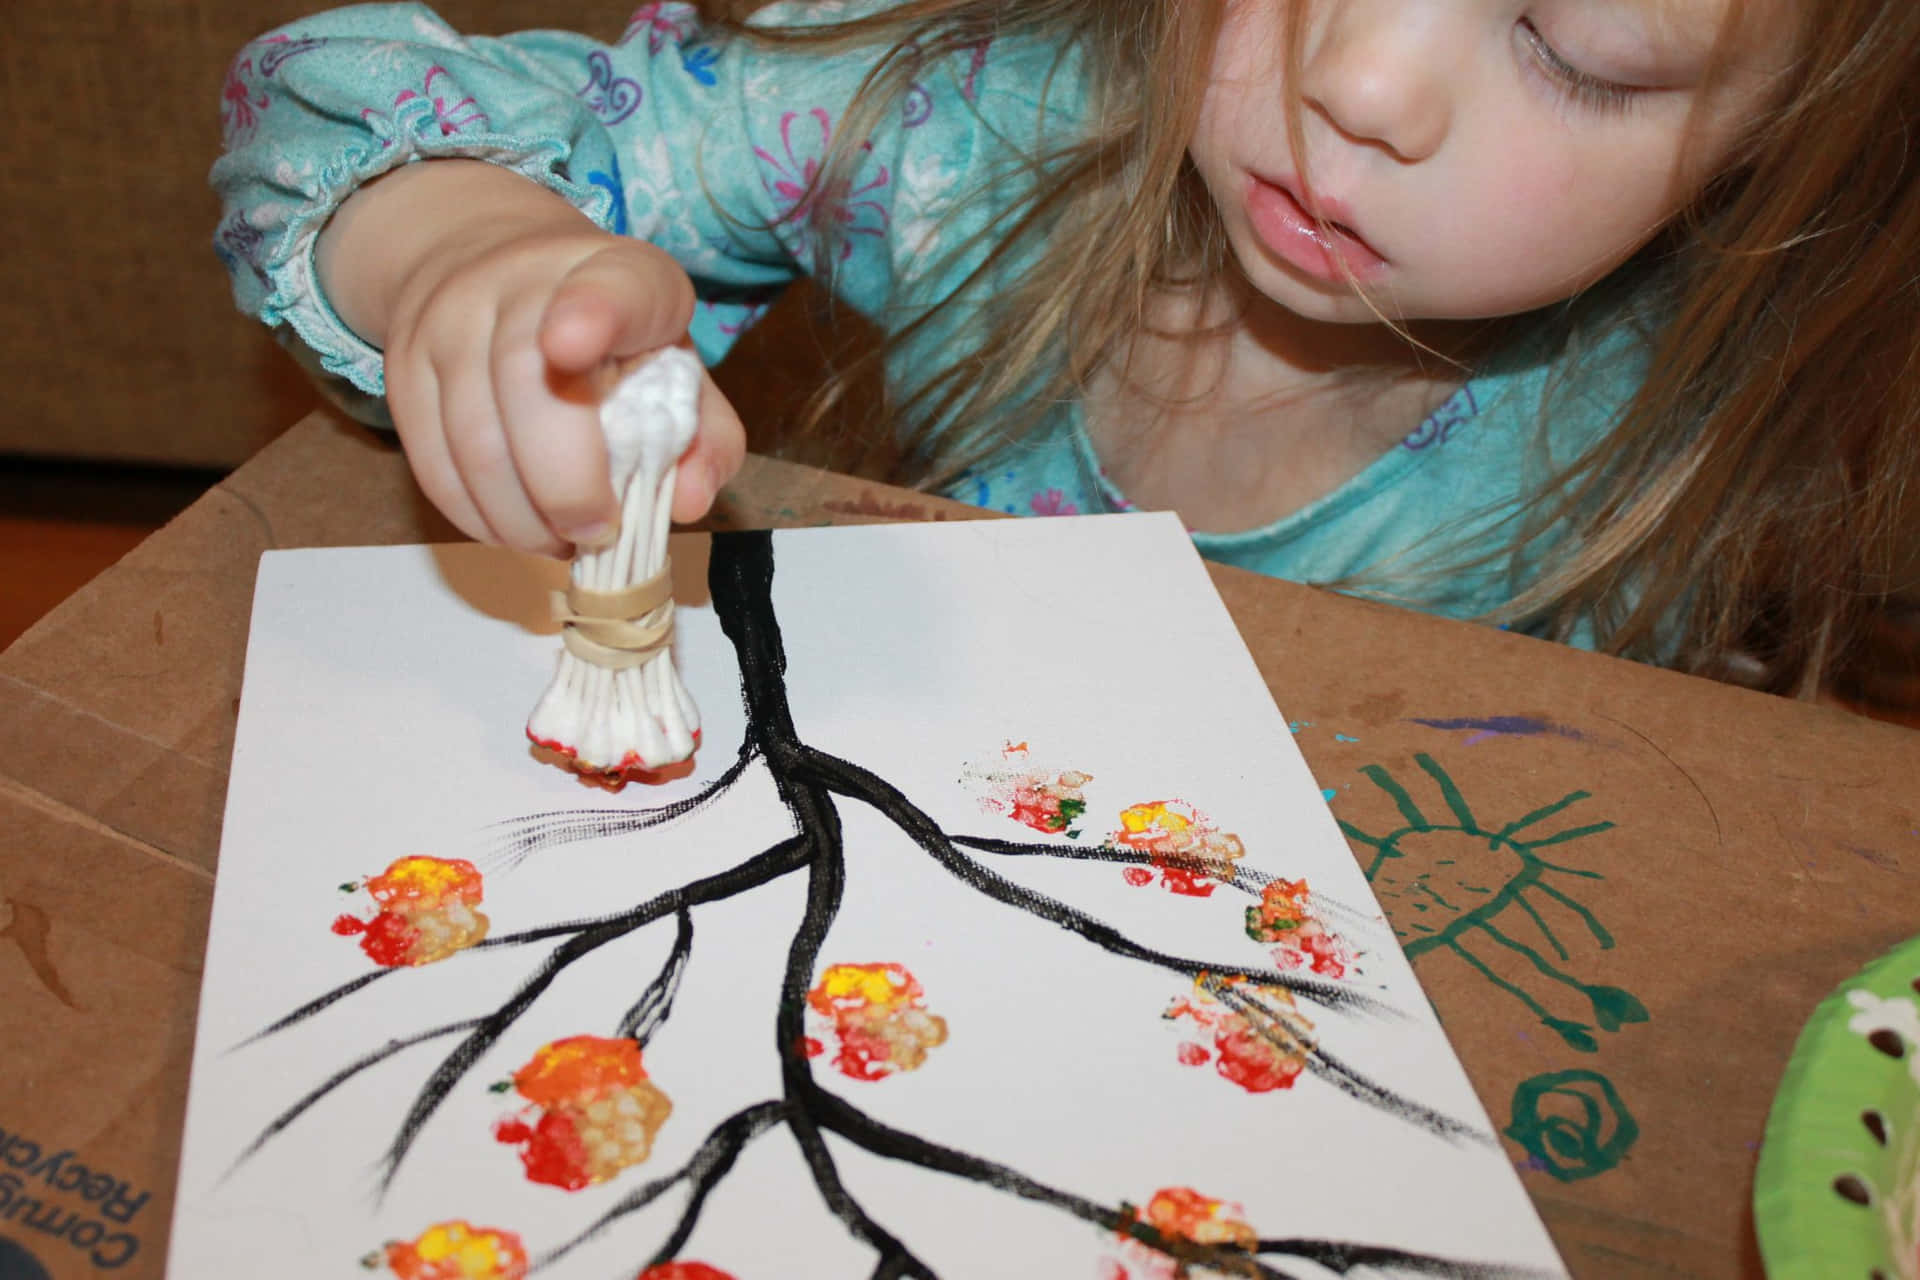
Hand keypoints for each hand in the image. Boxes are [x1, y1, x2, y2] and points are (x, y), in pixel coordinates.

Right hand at [316, 160, 745, 555]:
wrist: (493, 264)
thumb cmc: (614, 340)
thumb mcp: (677, 369)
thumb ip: (704, 437)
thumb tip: (688, 502)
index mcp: (618, 274)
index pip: (611, 287)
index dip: (592, 314)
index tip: (573, 347)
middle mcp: (523, 280)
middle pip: (527, 386)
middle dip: (566, 488)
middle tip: (596, 534)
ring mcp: (451, 318)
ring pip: (474, 441)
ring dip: (521, 519)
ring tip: (558, 541)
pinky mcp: (403, 364)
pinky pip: (433, 462)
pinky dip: (476, 517)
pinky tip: (512, 529)